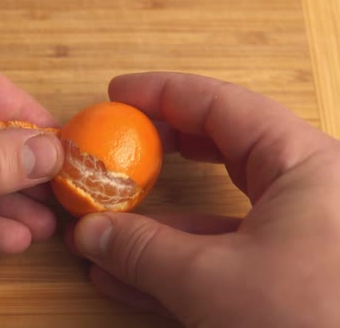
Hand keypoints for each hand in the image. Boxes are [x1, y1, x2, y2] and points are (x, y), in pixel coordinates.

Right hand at [70, 72, 339, 326]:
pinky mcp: (287, 279)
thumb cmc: (308, 320)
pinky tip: (123, 275)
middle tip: (121, 142)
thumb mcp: (212, 282)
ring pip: (217, 210)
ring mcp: (299, 238)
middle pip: (223, 149)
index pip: (223, 106)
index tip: (119, 93)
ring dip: (158, 219)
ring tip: (106, 220)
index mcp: (305, 166)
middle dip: (165, 148)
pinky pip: (222, 257)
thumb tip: (89, 233)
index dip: (164, 93)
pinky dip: (174, 263)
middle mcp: (309, 192)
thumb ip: (143, 250)